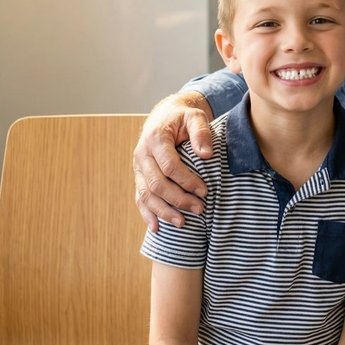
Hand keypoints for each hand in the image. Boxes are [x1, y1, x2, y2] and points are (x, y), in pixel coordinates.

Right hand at [134, 94, 212, 231]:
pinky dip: (147, 214)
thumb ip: (202, 132)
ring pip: (146, 194)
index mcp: (156, 138)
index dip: (186, 180)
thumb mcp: (195, 117)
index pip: (169, 165)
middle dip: (178, 199)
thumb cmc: (183, 118)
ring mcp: (138, 167)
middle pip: (156, 183)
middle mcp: (142, 154)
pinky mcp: (139, 176)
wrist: (165, 116)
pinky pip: (140, 198)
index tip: (204, 191)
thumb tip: (206, 154)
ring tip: (182, 223)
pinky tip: (157, 228)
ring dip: (164, 211)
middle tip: (199, 209)